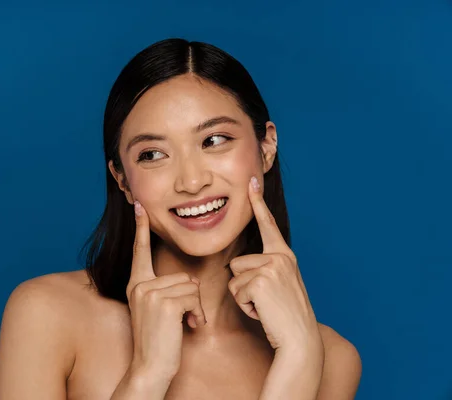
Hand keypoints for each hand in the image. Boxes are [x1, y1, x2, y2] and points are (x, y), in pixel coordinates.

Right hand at [125, 201, 206, 381]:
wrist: (150, 368)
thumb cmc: (158, 341)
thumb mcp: (155, 311)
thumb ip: (164, 291)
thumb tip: (188, 282)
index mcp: (137, 284)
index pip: (140, 251)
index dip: (141, 228)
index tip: (140, 206)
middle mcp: (140, 285)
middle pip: (183, 276)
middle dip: (191, 299)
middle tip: (183, 320)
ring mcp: (150, 292)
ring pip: (191, 287)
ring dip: (195, 308)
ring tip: (184, 325)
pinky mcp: (164, 302)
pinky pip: (194, 297)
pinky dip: (197, 314)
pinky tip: (188, 327)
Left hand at [228, 176, 320, 352]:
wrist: (299, 339)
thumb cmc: (284, 315)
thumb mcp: (278, 284)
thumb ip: (265, 268)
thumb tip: (238, 264)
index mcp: (284, 255)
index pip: (268, 225)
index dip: (258, 203)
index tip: (251, 182)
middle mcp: (280, 257)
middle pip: (237, 263)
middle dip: (244, 285)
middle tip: (267, 301)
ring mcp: (271, 267)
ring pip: (234, 277)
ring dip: (243, 297)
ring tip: (265, 306)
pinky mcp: (261, 280)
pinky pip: (236, 291)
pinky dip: (245, 306)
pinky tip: (263, 311)